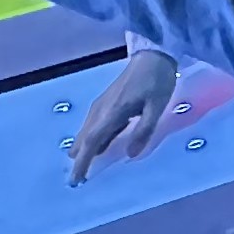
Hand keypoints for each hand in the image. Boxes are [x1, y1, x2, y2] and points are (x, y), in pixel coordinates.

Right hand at [68, 46, 180, 179]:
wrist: (153, 54)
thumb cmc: (157, 80)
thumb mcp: (157, 107)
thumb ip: (144, 130)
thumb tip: (131, 155)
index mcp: (113, 112)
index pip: (92, 142)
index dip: (83, 162)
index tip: (76, 179)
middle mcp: (102, 109)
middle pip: (85, 137)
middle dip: (79, 158)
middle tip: (75, 178)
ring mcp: (103, 104)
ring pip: (87, 130)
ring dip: (83, 147)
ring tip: (80, 165)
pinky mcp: (107, 100)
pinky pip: (94, 123)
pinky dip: (92, 137)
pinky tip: (97, 145)